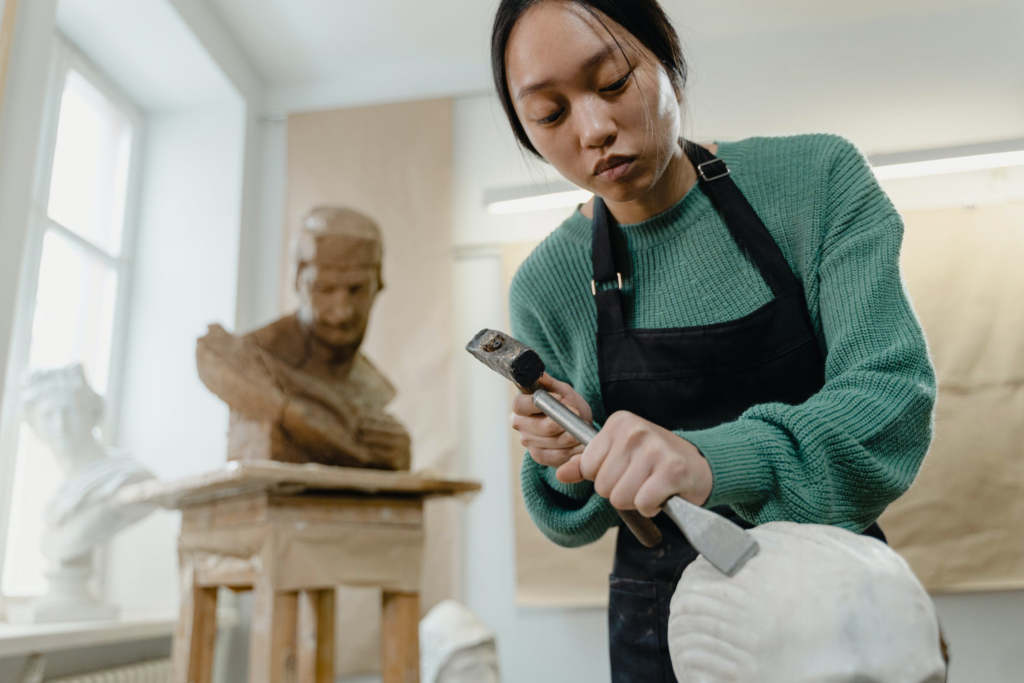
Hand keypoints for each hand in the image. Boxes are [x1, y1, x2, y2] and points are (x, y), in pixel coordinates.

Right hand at [511, 373, 593, 468]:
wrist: (577, 425)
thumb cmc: (567, 405)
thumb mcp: (562, 390)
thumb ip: (550, 383)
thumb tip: (538, 374)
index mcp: (520, 407)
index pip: (519, 405)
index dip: (538, 403)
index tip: (559, 399)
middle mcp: (520, 425)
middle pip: (539, 427)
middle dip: (562, 422)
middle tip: (578, 415)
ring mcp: (529, 443)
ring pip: (552, 442)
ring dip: (571, 436)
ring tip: (582, 428)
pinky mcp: (540, 457)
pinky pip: (557, 456)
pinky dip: (572, 450)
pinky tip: (581, 443)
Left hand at [556, 410, 712, 516]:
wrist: (700, 464)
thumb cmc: (655, 460)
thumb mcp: (618, 454)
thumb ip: (586, 464)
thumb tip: (560, 474)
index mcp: (618, 422)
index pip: (587, 466)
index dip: (602, 477)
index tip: (623, 470)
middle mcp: (635, 431)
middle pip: (602, 486)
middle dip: (619, 491)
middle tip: (640, 480)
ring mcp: (654, 450)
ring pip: (621, 498)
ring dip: (636, 501)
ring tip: (651, 486)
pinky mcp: (671, 471)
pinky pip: (643, 504)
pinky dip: (651, 508)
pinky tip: (661, 495)